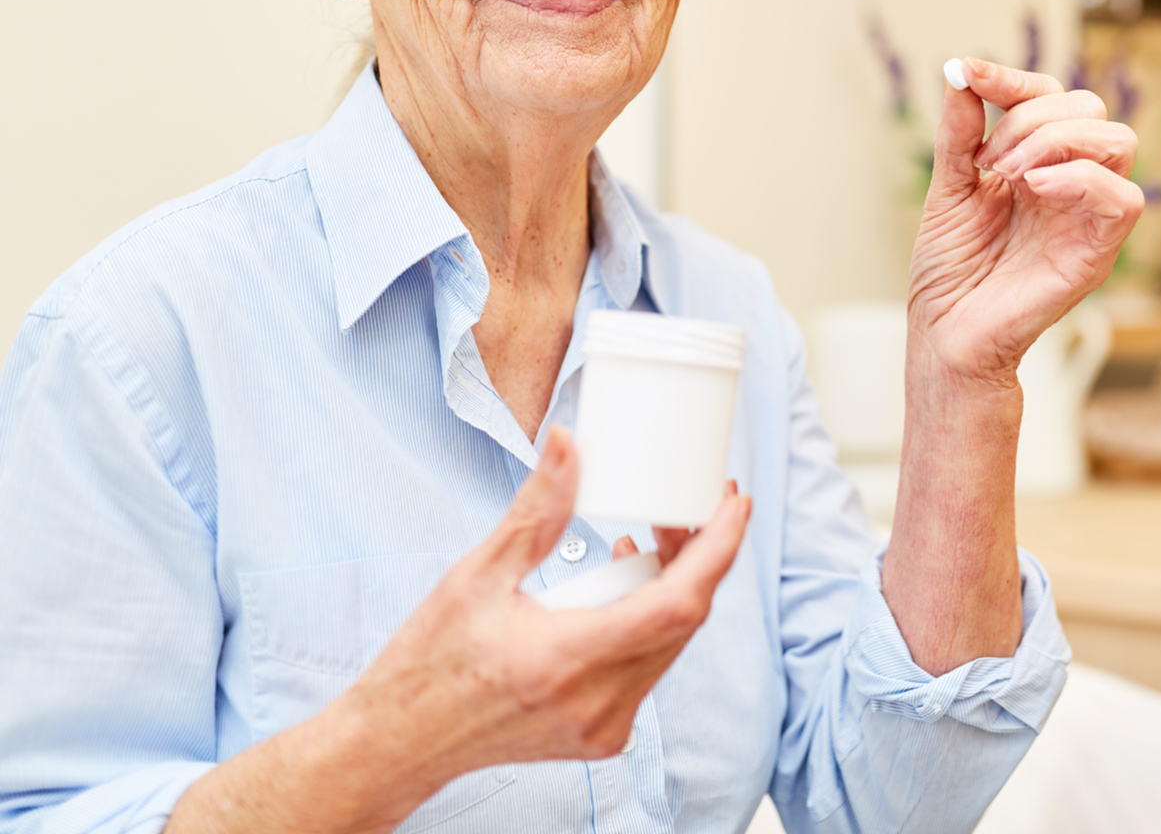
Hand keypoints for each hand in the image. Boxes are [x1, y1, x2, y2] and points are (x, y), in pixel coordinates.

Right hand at [331, 428, 748, 806]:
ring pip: (672, 643)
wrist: (400, 744)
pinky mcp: (602, 735)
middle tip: (697, 504)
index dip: (718, 549)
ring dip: (677, 586)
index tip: (734, 502)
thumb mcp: (477, 576)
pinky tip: (628, 580)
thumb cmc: (428, 663)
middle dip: (701, 555)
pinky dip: (653, 620)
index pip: (678, 603)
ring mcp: (604, 727)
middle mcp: (597, 704)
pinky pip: (650, 667)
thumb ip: (537, 510)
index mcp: (567, 661)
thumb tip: (570, 442)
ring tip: (654, 534)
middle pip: (685, 619)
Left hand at [907, 59, 1141, 384]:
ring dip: (1057, 141)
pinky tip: (1034, 189)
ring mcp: (1087, 217)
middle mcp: (1070, 185)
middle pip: (1090, 108)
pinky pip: (1124, 199)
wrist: (946, 336)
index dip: (1012, 79)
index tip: (968, 74)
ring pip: (1118, 141)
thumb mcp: (945, 189)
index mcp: (1037, 164)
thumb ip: (958, 134)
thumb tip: (962, 74)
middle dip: (1032, 116)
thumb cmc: (950, 274)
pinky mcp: (1098, 252)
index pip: (1050, 97)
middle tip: (989, 160)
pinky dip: (1079, 179)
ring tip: (1010, 174)